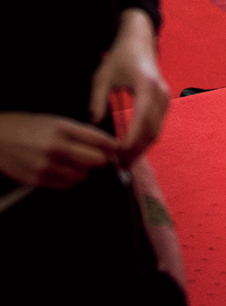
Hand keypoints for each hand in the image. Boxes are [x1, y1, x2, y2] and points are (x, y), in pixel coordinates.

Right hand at [0, 111, 118, 188]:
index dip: (112, 145)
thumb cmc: (26, 126)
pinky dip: (71, 179)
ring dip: (85, 170)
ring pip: (82, 174)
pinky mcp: (38, 180)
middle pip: (95, 160)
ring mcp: (47, 166)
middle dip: (101, 159)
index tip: (118, 148)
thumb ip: (77, 131)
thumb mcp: (53, 120)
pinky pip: (67, 184)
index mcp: (61, 127)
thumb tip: (100, 142)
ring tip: (78, 162)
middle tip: (101, 156)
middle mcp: (56, 147)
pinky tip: (65, 170)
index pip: (97, 139)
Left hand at [89, 9, 168, 165]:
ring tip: (123, 161)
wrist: (139, 40)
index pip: (141, 124)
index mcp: (147, 87)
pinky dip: (146, 139)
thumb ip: (97, 100)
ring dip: (141, 148)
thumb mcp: (102, 75)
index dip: (129, 144)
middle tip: (117, 166)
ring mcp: (166, 97)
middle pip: (151, 132)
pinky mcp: (165, 101)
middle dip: (135, 151)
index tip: (114, 156)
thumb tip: (93, 125)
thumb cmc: (120, 56)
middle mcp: (161, 94)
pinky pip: (158, 126)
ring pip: (157, 132)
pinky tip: (132, 147)